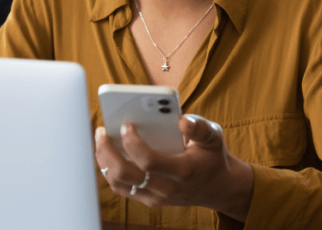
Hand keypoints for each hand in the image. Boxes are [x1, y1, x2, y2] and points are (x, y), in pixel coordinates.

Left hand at [94, 114, 254, 220]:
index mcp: (182, 171)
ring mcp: (156, 197)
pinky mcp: (150, 200)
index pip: (148, 161)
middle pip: (125, 174)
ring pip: (118, 184)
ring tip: (101, 140)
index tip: (126, 124)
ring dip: (104, 161)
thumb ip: (200, 127)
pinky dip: (110, 171)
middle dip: (107, 151)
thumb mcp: (214, 137)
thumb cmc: (213, 158)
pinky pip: (122, 188)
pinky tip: (108, 154)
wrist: (220, 188)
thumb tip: (182, 121)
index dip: (132, 143)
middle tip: (102, 131)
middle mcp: (167, 188)